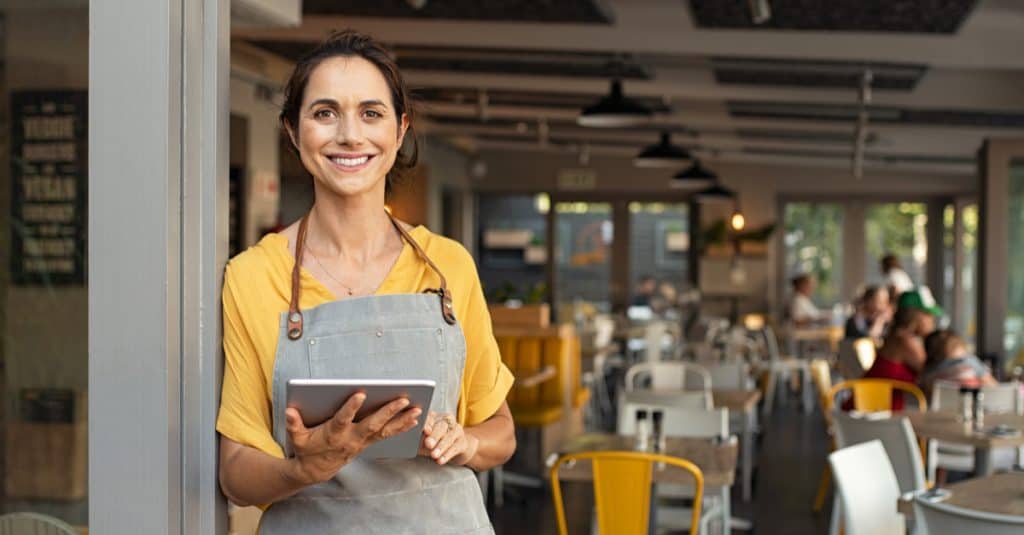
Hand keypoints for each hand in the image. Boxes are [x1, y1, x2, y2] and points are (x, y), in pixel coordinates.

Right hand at [285, 393, 421, 484]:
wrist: (316, 470)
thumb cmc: (306, 449)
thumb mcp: (296, 437)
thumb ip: (293, 424)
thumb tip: (289, 411)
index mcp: (333, 434)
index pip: (343, 419)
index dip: (351, 408)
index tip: (360, 394)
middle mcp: (351, 438)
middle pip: (372, 424)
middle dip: (388, 411)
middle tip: (403, 399)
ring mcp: (362, 441)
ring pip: (385, 430)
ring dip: (402, 420)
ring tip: (418, 409)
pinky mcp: (368, 443)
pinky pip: (388, 434)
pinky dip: (402, 427)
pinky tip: (415, 418)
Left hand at [419, 412, 478, 465]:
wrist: (454, 449)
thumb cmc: (434, 443)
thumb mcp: (424, 440)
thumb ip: (418, 438)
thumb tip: (410, 441)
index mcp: (435, 417)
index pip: (431, 417)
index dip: (428, 423)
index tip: (425, 430)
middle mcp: (447, 421)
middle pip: (441, 426)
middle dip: (434, 436)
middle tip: (428, 444)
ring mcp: (456, 430)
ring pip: (449, 437)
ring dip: (441, 447)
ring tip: (434, 455)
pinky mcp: (463, 442)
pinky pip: (455, 447)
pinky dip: (447, 455)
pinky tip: (441, 460)